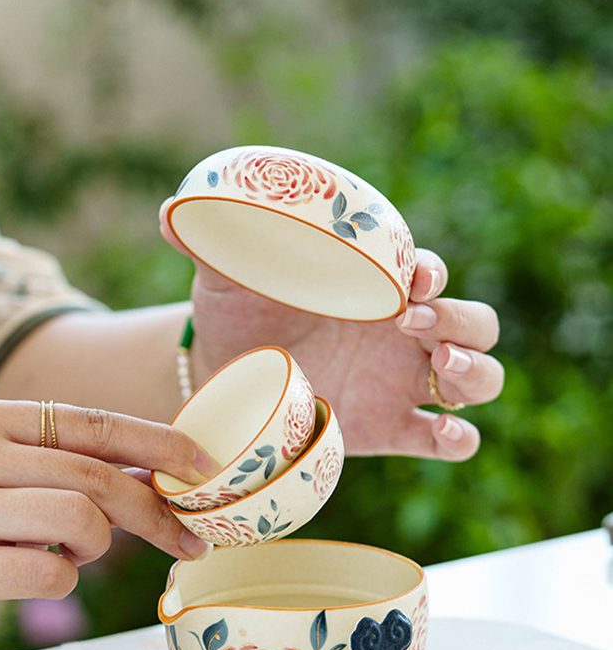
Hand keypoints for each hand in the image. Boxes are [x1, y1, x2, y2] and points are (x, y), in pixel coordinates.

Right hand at [0, 399, 215, 649]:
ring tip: (65, 556)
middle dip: (156, 512)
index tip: (205, 468)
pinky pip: (49, 574)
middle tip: (189, 539)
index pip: (94, 422)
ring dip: (95, 549)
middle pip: (97, 475)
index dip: (160, 444)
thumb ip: (54, 465)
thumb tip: (153, 475)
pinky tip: (28, 579)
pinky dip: (60, 583)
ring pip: (81, 520)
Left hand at [160, 202, 502, 460]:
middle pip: (475, 325)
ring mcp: (401, 384)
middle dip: (463, 321)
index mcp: (378, 289)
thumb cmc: (236, 314)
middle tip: (416, 322)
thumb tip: (171, 209)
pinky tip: (442, 431)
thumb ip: (211, 242)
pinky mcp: (391, 430)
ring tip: (439, 367)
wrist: (225, 376)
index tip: (411, 278)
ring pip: (478, 379)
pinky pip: (449, 439)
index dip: (434, 273)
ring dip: (474, 371)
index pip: (431, 273)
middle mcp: (402, 335)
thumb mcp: (226, 277)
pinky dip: (459, 438)